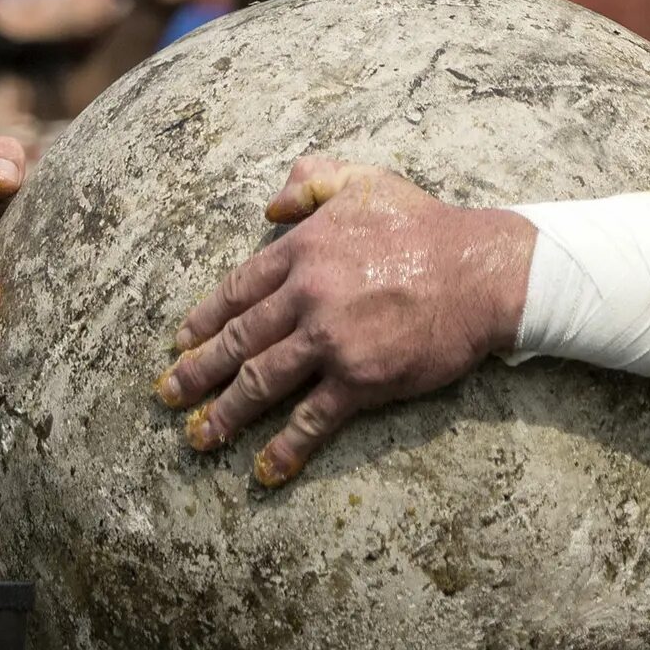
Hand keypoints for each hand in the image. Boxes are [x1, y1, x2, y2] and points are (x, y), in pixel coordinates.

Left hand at [153, 159, 534, 488]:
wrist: (481, 271)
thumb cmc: (427, 225)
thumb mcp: (366, 180)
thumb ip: (313, 182)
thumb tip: (270, 206)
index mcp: (303, 251)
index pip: (237, 290)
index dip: (205, 319)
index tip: (182, 341)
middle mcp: (306, 296)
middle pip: (237, 340)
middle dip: (197, 372)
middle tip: (168, 395)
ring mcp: (330, 340)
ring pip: (262, 381)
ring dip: (225, 413)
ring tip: (200, 436)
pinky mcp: (360, 379)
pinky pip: (312, 419)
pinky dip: (285, 447)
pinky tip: (264, 469)